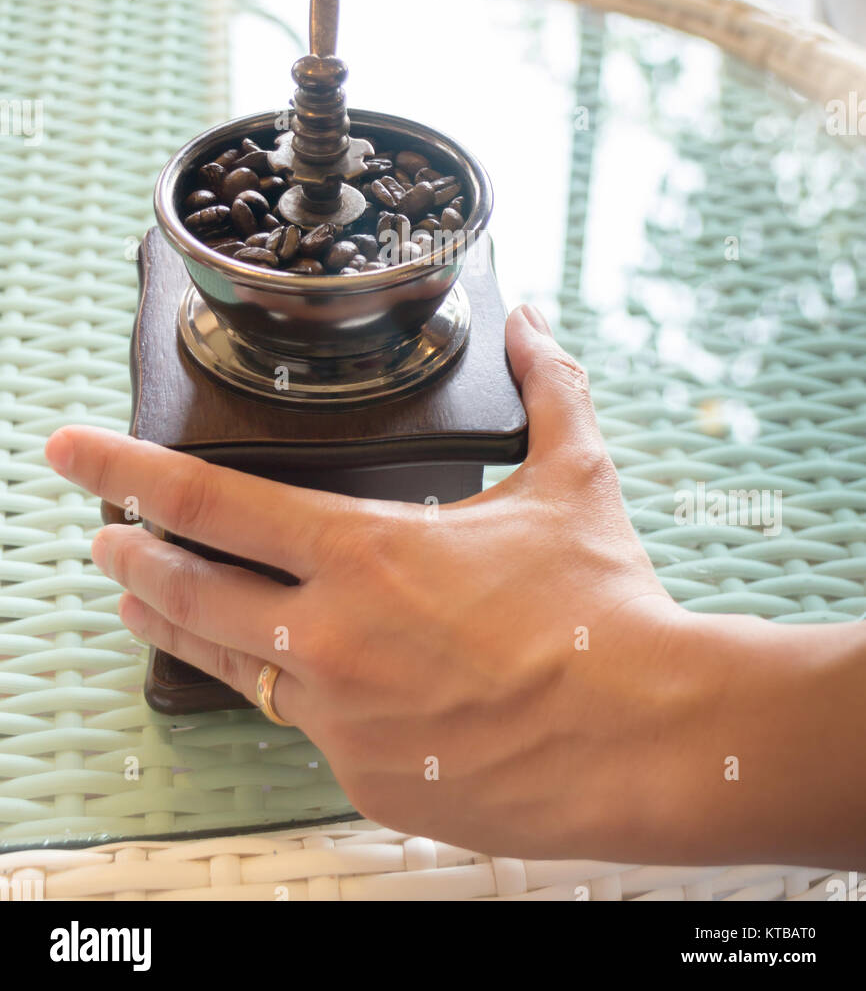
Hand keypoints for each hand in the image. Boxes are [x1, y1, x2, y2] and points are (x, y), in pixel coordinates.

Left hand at [46, 305, 690, 858]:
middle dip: (127, 557)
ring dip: (170, 626)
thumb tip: (535, 323)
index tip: (70, 451)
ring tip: (142, 604)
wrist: (644, 739)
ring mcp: (340, 716)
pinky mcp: (364, 776)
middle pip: (182, 591)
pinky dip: (285, 691)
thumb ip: (546, 388)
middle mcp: (331, 636)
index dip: (122, 470)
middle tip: (102, 539)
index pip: (206, 501)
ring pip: (221, 665)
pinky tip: (283, 675)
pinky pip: (301, 727)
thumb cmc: (605, 608)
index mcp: (366, 550)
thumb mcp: (575, 480)